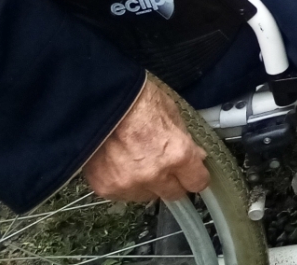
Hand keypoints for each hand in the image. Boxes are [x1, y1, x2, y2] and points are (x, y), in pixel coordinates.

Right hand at [82, 75, 209, 202]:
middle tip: (165, 165)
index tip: (193, 172)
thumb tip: (196, 157)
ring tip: (137, 159)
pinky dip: (125, 182)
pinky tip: (120, 162)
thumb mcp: (172, 113)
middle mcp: (155, 176)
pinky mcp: (107, 189)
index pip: (197, 182)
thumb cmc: (138, 100)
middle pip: (174, 194)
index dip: (196, 175)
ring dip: (147, 183)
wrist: (99, 102)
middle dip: (173, 182)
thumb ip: (185, 140)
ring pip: (147, 196)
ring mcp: (130, 185)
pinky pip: (123, 193)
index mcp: (177, 154)